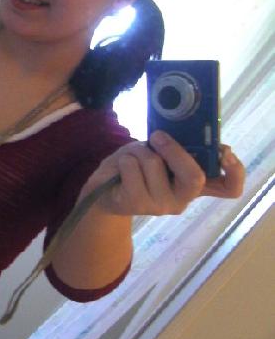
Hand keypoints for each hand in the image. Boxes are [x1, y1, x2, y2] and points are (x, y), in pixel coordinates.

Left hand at [81, 131, 245, 217]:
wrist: (103, 192)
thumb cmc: (136, 168)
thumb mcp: (159, 153)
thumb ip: (176, 147)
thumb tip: (184, 133)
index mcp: (192, 184)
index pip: (229, 188)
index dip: (235, 172)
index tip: (226, 153)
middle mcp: (181, 198)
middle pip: (193, 177)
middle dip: (174, 150)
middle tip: (157, 137)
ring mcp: (159, 205)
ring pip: (154, 164)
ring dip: (138, 151)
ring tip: (132, 159)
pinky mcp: (136, 204)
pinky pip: (131, 168)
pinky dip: (124, 159)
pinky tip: (121, 169)